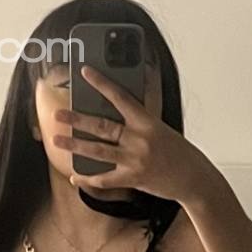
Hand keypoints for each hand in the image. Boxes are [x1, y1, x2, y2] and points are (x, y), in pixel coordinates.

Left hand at [52, 65, 218, 206]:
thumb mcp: (161, 130)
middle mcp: (139, 139)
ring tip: (57, 140)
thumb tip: (117, 110)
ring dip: (74, 145)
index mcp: (147, 121)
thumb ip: (140, 121)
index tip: (84, 72)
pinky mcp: (133, 179)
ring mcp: (135, 160)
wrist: (194, 179)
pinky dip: (88, 179)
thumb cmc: (179, 152)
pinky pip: (104, 179)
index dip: (101, 83)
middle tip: (58, 115)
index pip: (120, 97)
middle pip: (102, 126)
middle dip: (77, 119)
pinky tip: (74, 177)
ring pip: (98, 150)